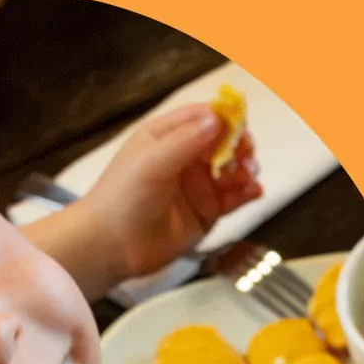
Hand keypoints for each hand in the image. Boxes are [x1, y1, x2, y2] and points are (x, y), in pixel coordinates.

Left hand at [83, 104, 262, 283]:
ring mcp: (197, 186)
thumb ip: (186, 140)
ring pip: (233, 170)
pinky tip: (254, 192)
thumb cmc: (122, 198)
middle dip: (240, 146)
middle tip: (245, 157)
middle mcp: (185, 157)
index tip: (239, 129)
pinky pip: (234, 199)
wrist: (109, 246)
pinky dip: (247, 193)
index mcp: (167, 136)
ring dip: (246, 169)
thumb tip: (219, 119)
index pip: (205, 117)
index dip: (226, 120)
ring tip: (246, 177)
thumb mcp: (152, 162)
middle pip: (225, 142)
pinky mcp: (206, 213)